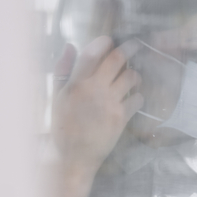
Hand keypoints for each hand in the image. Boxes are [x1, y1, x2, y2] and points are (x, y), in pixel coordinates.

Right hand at [52, 36, 142, 174]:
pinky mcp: (121, 118)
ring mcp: (110, 104)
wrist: (74, 157)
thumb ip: (63, 70)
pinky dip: (139, 96)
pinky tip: (134, 98)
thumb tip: (71, 46)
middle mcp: (94, 91)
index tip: (110, 39)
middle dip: (129, 48)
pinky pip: (138, 99)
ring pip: (131, 78)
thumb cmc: (63, 126)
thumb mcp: (57, 97)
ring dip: (135, 74)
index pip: (91, 55)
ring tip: (133, 77)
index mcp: (75, 84)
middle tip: (135, 44)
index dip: (103, 43)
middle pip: (116, 60)